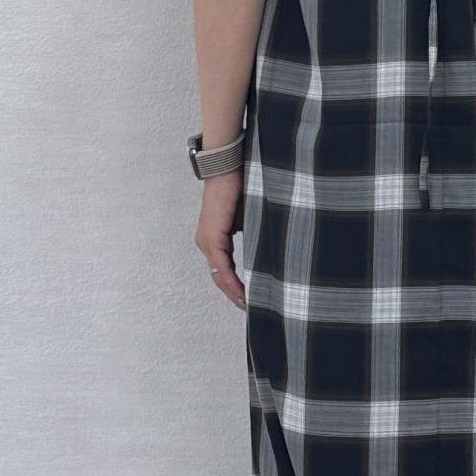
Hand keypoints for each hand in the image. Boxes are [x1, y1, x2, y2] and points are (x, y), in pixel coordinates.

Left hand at [195, 171, 245, 308]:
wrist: (229, 165)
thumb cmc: (240, 186)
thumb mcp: (249, 216)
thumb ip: (253, 233)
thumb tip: (268, 250)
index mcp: (214, 238)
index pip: (224, 270)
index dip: (236, 288)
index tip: (250, 301)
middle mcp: (207, 242)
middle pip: (220, 278)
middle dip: (236, 296)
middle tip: (252, 310)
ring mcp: (207, 240)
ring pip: (220, 275)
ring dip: (234, 292)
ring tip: (249, 305)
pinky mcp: (212, 236)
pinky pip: (222, 266)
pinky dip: (232, 281)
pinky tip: (243, 292)